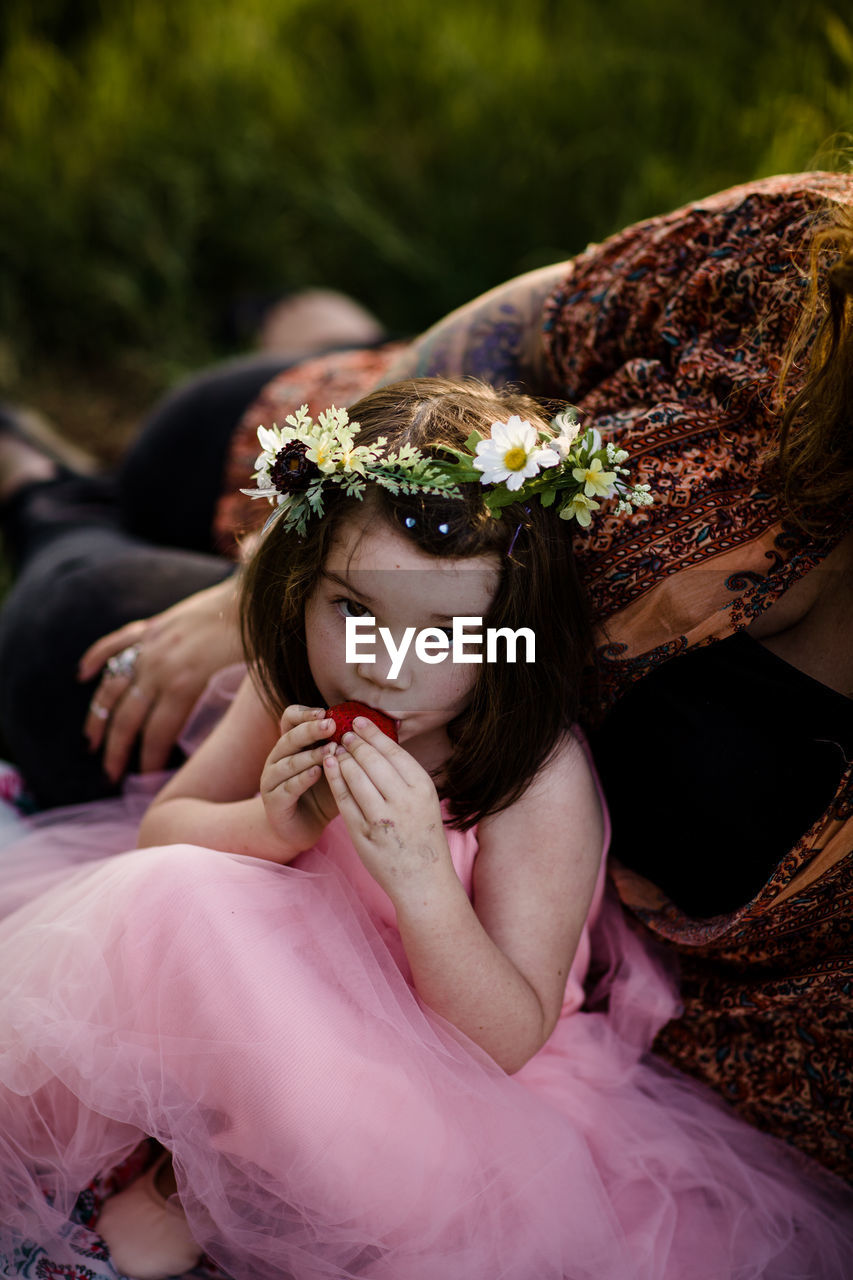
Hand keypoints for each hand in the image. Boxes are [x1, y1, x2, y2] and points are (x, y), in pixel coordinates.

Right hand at [79, 578, 243, 781]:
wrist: (248, 597)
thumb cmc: (254, 642)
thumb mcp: (243, 686)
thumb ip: (228, 713)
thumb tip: (227, 747)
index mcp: (183, 685)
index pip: (157, 734)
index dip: (149, 760)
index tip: (146, 779)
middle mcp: (158, 668)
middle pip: (127, 719)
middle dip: (117, 752)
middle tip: (111, 776)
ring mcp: (149, 647)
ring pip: (112, 688)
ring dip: (98, 718)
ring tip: (90, 742)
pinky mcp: (150, 628)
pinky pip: (113, 644)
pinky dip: (95, 659)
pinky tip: (82, 676)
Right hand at [260, 706, 338, 850]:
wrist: (301, 828)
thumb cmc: (323, 794)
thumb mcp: (337, 768)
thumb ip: (346, 750)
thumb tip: (375, 730)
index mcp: (291, 745)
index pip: (290, 719)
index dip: (304, 714)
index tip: (326, 712)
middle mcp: (278, 758)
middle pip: (289, 737)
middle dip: (310, 729)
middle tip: (331, 724)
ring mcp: (272, 780)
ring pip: (288, 762)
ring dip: (310, 755)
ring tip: (330, 750)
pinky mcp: (274, 801)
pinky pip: (287, 787)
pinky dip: (302, 779)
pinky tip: (317, 773)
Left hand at [322, 714, 449, 899]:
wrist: (423, 880)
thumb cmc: (422, 836)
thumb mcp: (425, 801)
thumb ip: (405, 775)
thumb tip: (382, 742)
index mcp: (422, 788)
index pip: (393, 751)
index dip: (373, 733)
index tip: (358, 720)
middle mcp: (403, 801)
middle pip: (371, 760)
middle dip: (354, 742)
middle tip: (343, 732)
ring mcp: (381, 818)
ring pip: (354, 776)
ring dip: (342, 758)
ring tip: (335, 747)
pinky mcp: (361, 833)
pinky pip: (343, 799)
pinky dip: (334, 779)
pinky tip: (329, 766)